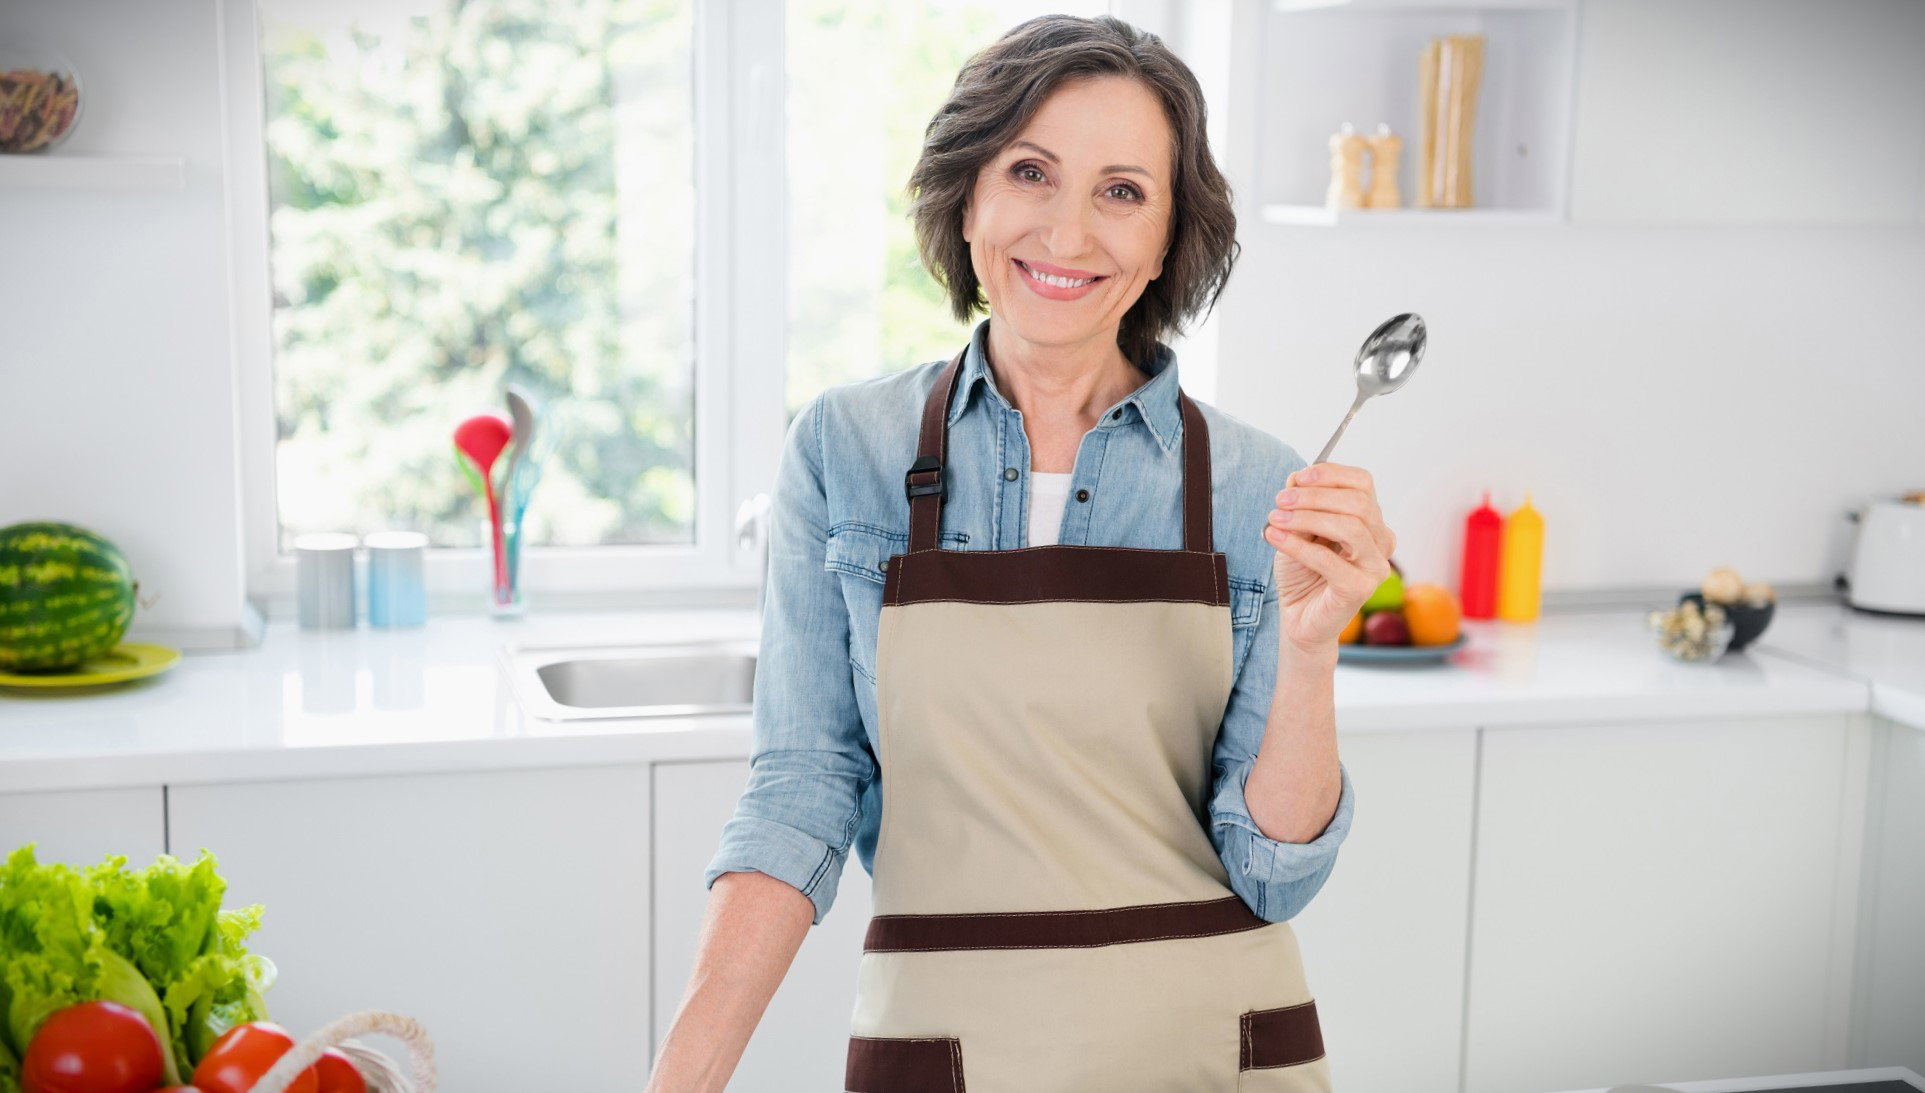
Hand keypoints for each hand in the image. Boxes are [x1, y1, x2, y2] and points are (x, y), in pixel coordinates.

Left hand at [1262, 462, 1396, 655]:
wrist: (1299, 618)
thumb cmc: (1303, 572)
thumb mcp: (1297, 530)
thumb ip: (1300, 504)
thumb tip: (1296, 478)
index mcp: (1371, 522)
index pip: (1363, 483)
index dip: (1330, 474)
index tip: (1297, 478)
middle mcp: (1381, 543)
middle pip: (1358, 502)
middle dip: (1314, 496)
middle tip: (1281, 501)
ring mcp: (1375, 567)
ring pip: (1350, 526)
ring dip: (1306, 517)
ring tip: (1276, 519)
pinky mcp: (1360, 589)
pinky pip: (1328, 560)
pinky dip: (1297, 545)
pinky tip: (1275, 538)